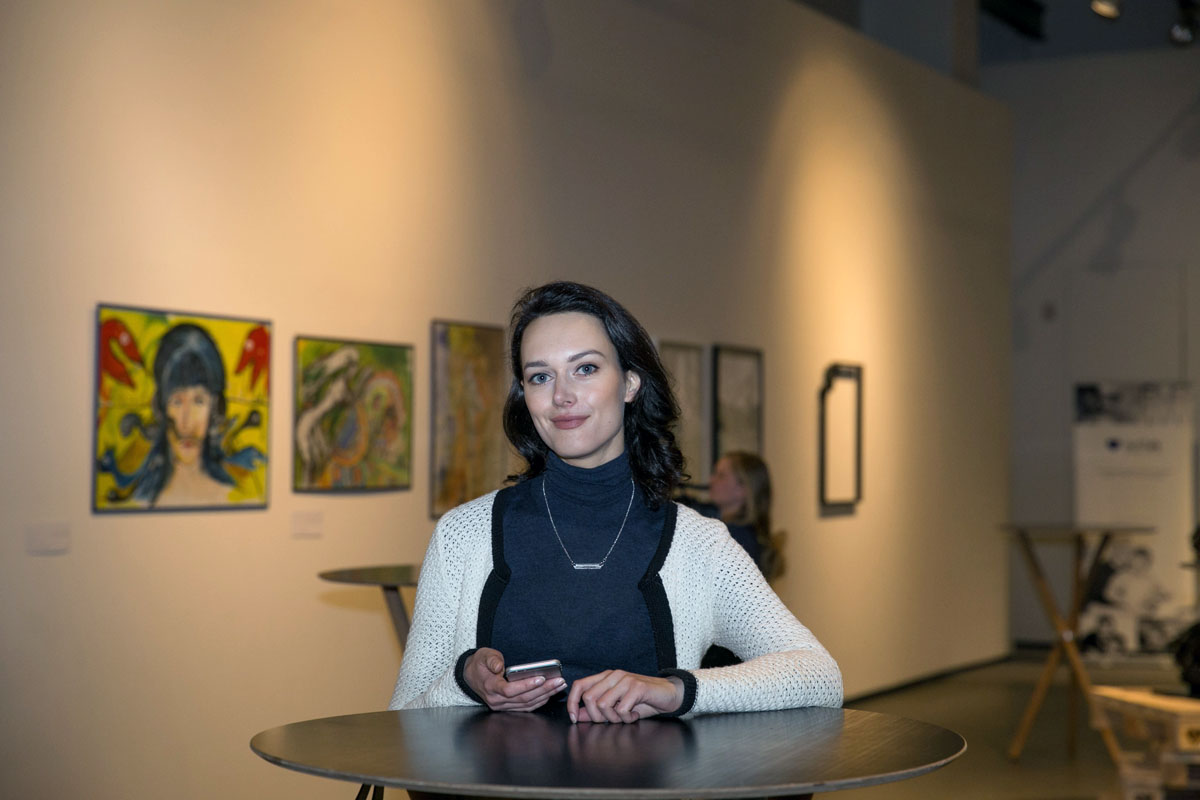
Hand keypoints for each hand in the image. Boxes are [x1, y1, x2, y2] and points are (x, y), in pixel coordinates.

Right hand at [463, 648, 565, 711]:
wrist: (470, 676)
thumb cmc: (479, 664)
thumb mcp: (483, 656)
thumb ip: (491, 660)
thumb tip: (499, 666)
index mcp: (491, 687)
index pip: (510, 690)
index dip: (526, 685)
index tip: (541, 678)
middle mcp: (497, 700)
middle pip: (523, 698)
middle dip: (543, 690)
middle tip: (559, 681)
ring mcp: (502, 706)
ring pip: (527, 704)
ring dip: (545, 696)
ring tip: (559, 686)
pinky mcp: (508, 707)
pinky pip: (526, 707)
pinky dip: (539, 701)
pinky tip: (550, 693)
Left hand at [566, 670, 683, 723]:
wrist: (669, 695)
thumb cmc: (643, 700)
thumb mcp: (617, 706)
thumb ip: (597, 709)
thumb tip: (577, 715)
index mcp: (605, 677)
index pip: (579, 685)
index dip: (572, 702)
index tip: (575, 718)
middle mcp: (613, 675)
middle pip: (589, 698)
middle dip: (597, 717)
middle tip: (613, 719)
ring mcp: (625, 679)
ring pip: (603, 705)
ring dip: (613, 718)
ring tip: (625, 717)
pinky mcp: (637, 687)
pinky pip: (621, 709)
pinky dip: (627, 718)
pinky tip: (635, 714)